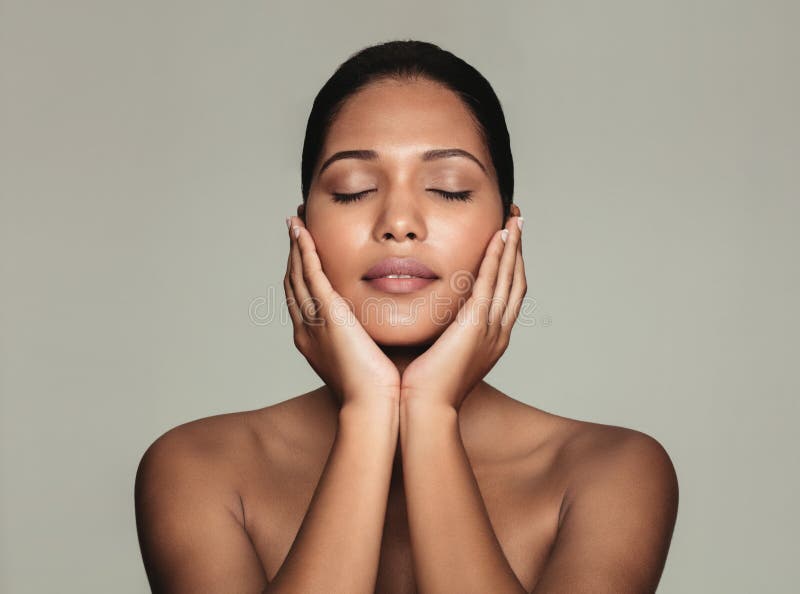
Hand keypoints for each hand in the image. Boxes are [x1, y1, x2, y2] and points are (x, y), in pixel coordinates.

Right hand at [284, 215, 400, 409]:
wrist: (374, 407)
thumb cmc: (379, 392)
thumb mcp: (369, 358)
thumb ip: (371, 337)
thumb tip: (387, 324)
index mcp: (316, 340)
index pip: (305, 298)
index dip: (302, 272)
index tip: (305, 250)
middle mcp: (308, 329)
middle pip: (295, 282)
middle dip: (293, 254)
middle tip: (294, 226)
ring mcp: (315, 322)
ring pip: (299, 275)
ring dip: (296, 246)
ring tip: (295, 221)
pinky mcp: (328, 316)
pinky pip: (312, 276)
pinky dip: (305, 252)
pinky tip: (303, 233)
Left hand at [399, 215, 526, 410]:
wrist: (425, 409)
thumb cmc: (423, 387)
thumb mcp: (438, 352)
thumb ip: (440, 330)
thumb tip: (428, 312)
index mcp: (490, 339)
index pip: (506, 294)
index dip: (510, 266)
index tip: (507, 241)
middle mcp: (497, 331)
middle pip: (516, 281)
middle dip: (518, 250)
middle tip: (518, 221)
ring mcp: (490, 328)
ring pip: (509, 278)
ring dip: (512, 246)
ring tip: (514, 219)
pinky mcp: (475, 324)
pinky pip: (491, 283)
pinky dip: (497, 258)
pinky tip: (498, 237)